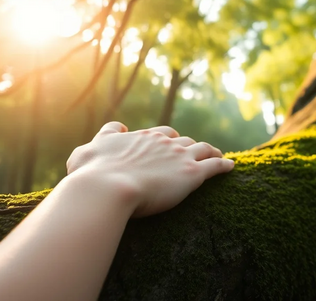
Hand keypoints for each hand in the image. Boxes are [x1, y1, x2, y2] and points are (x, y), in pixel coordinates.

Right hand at [65, 122, 234, 216]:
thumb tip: (117, 126)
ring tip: (217, 155)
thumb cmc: (91, 175)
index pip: (160, 133)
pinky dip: (223, 164)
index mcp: (140, 137)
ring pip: (202, 148)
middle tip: (194, 153)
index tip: (171, 143)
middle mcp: (162, 142)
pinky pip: (214, 166)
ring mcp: (179, 157)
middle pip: (183, 140)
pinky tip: (230, 166)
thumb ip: (104, 136)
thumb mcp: (86, 151)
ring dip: (210, 151)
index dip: (167, 139)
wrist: (106, 188)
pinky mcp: (192, 174)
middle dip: (189, 145)